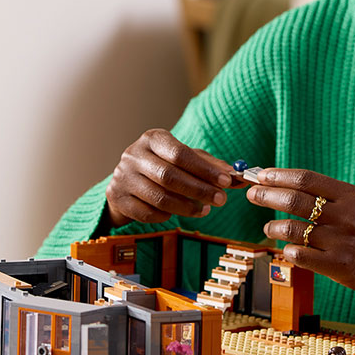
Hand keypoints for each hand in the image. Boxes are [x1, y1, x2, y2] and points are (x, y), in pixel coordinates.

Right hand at [104, 129, 236, 227]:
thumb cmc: (162, 166)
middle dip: (199, 190)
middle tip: (221, 200)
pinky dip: (168, 216)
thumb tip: (237, 176)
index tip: (227, 181)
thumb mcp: (184, 159)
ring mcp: (123, 177)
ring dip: (188, 207)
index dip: (204, 169)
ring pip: (160, 198)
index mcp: (152, 139)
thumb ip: (209, 165)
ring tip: (205, 210)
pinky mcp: (118, 198)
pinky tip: (179, 213)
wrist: (127, 181)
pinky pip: (149, 213)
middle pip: (170, 176)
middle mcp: (133, 155)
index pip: (179, 153)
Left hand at [244, 168, 354, 303]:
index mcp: (349, 195)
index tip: (261, 175)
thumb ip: (322, 194)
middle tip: (253, 195)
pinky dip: (286, 249)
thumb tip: (280, 182)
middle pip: (294, 200)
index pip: (306, 179)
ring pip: (292, 229)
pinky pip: (299, 254)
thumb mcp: (353, 204)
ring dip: (272, 226)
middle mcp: (345, 216)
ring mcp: (341, 241)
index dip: (279, 176)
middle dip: (266, 195)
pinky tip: (286, 247)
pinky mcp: (337, 265)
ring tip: (269, 227)